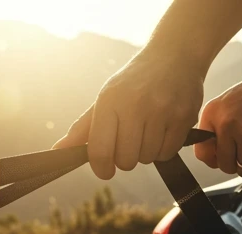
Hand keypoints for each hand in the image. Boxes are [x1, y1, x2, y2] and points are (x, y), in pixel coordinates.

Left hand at [54, 49, 205, 179]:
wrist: (174, 57)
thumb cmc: (135, 81)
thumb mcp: (106, 98)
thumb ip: (83, 128)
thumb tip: (58, 151)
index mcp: (111, 100)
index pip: (100, 150)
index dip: (101, 168)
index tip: (105, 170)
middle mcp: (136, 105)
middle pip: (126, 160)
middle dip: (126, 159)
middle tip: (129, 143)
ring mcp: (162, 112)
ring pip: (148, 158)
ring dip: (146, 153)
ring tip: (148, 132)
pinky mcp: (183, 118)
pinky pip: (168, 153)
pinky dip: (163, 150)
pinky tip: (163, 132)